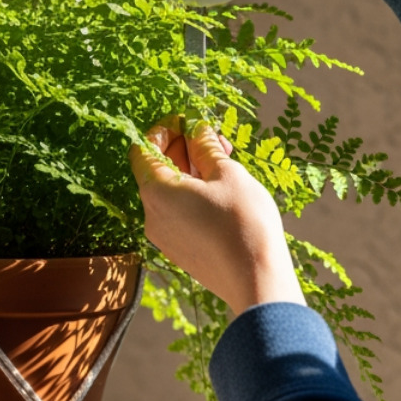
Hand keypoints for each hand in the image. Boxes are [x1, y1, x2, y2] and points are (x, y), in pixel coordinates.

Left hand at [128, 115, 303, 314]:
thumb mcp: (228, 174)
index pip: (143, 148)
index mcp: (156, 191)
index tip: (189, 120)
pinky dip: (193, 193)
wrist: (257, 281)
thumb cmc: (243, 223)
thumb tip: (197, 129)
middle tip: (215, 139)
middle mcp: (151, 214)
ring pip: (169, 191)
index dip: (164, 129)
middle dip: (183, 148)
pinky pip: (178, 211)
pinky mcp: (179, 249)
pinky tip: (222, 190)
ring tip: (224, 162)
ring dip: (191, 170)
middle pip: (156, 169)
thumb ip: (206, 147)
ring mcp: (164, 235)